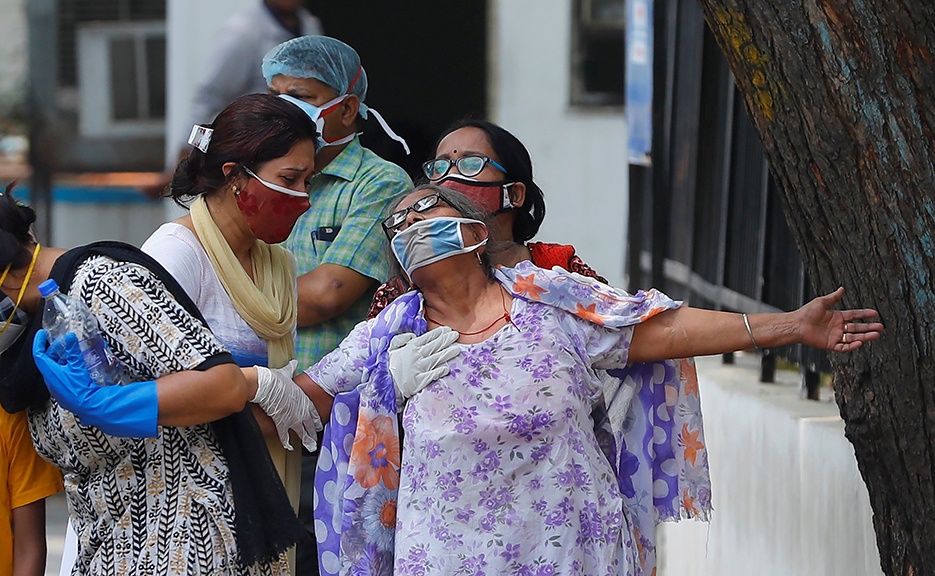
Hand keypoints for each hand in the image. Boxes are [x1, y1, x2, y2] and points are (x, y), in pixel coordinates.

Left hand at [32, 330, 157, 436]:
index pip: (39, 354)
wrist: (88, 406)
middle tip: (63, 342)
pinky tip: (75, 366)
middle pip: (47, 361)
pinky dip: (64, 367)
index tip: (41, 334)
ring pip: (54, 368)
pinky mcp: (63, 391)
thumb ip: (73, 350)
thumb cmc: (80, 388)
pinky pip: (60, 376)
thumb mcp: (77, 365)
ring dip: (60, 359)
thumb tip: (70, 336)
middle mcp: (50, 380)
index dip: (38, 342)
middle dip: (54, 350)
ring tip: (71, 353)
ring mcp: (56, 387)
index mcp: (50, 372)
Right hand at [253, 360, 320, 451]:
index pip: (313, 412)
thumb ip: (291, 370)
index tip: (319, 425)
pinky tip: (289, 447)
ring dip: (307, 440)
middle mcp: (301, 411)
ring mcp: (292, 418)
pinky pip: (285, 435)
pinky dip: (286, 442)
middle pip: (310, 424)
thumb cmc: (276, 379)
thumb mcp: (286, 373)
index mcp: (303, 400)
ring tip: (310, 446)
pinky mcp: (282, 423)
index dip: (316, 419)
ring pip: (302, 432)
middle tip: (316, 439)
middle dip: (313, 432)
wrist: (266, 386)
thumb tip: (294, 363)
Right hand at [389, 326, 460, 400]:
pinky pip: (432, 375)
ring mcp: (419, 369)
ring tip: (457, 349)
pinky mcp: (420, 381)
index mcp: (410, 347)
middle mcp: (416, 356)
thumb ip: (401, 339)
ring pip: (436, 359)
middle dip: (446, 340)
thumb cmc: (387, 365)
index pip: (427, 338)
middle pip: (434, 346)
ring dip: (447, 354)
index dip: (438, 333)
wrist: (384, 384)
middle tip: (456, 335)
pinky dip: (440, 371)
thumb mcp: (391, 348)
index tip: (447, 329)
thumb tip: (413, 335)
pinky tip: (447, 368)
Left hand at [795, 287, 883, 350]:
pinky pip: (844, 346)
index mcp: (837, 316)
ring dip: (865, 336)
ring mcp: (835, 336)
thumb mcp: (821, 302)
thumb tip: (842, 288)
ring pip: (853, 337)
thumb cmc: (806, 312)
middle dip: (869, 327)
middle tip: (881, 327)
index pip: (854, 315)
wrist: (796, 324)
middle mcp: (838, 327)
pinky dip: (852, 345)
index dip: (865, 314)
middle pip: (857, 328)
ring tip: (876, 335)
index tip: (875, 313)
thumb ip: (833, 297)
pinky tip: (860, 342)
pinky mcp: (830, 345)